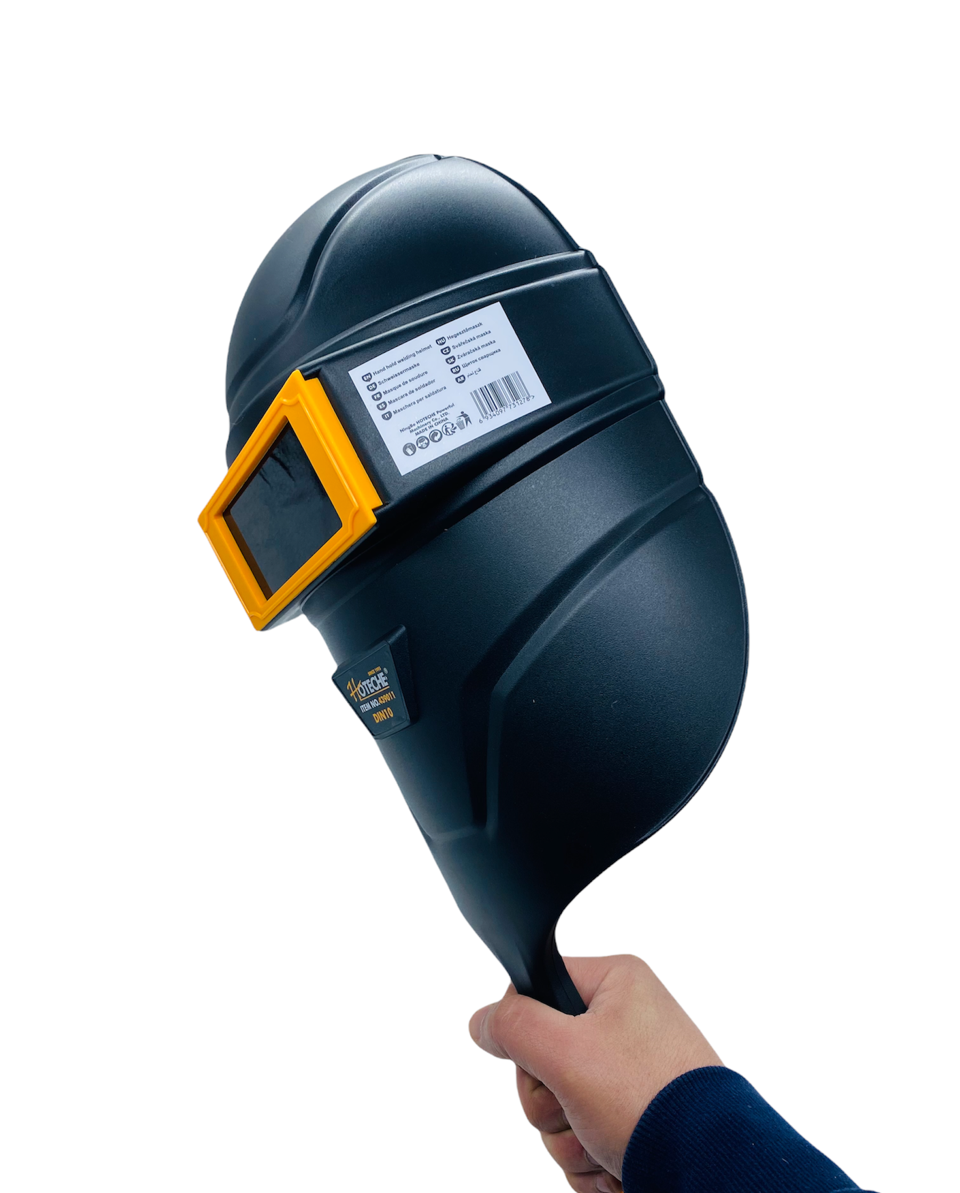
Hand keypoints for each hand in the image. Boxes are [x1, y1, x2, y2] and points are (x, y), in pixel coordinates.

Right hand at [468, 954, 721, 1192]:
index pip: (534, 992)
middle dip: (551, 1103)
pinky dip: (592, 1161)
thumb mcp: (565, 1050)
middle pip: (542, 1060)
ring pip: (560, 1107)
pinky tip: (618, 1163)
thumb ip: (513, 1026)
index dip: (525, 1034)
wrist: (711, 1170)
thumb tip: (482, 1022)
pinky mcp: (636, 1119)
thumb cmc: (649, 1099)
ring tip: (607, 1143)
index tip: (543, 1060)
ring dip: (571, 1140)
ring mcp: (631, 1075)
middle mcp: (625, 1024)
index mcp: (615, 985)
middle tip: (578, 1108)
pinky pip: (584, 1138)